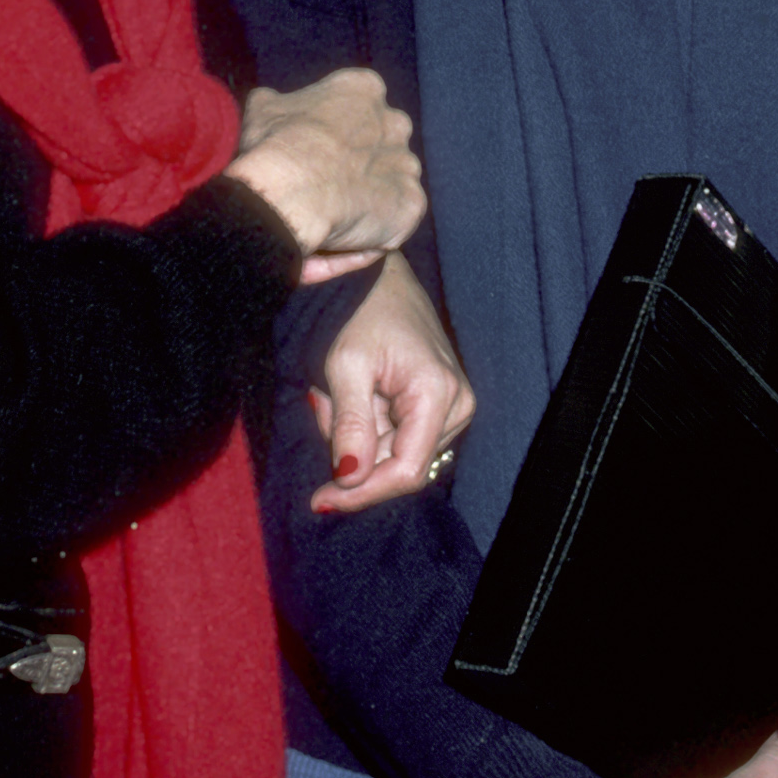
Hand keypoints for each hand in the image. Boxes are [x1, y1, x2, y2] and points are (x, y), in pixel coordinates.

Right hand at [224, 69, 423, 267]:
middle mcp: (395, 123)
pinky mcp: (411, 205)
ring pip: (390, 183)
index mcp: (363, 89)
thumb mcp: (264, 109)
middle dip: (359, 162)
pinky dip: (373, 231)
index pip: (357, 107)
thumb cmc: (275, 145)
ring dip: (369, 197)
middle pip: (381, 143)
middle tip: (325, 185)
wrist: (291, 191)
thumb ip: (280, 104)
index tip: (314, 151)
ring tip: (334, 217)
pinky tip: (344, 236)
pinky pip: (393, 220)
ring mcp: (407, 165)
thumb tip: (271, 106)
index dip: (333, 132)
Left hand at [306, 254, 475, 515]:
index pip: (405, 471)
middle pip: (398, 466)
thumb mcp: (346, 366)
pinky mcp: (439, 404)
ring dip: (356, 437)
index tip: (320, 501)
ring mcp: (452, 405)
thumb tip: (350, 477)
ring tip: (333, 393)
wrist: (380, 276)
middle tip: (321, 406)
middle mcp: (457, 405)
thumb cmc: (360, 311)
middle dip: (352, 453)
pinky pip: (397, 437)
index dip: (362, 493)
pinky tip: (348, 395)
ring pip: (394, 454)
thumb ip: (351, 424)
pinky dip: (365, 426)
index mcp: (439, 394)